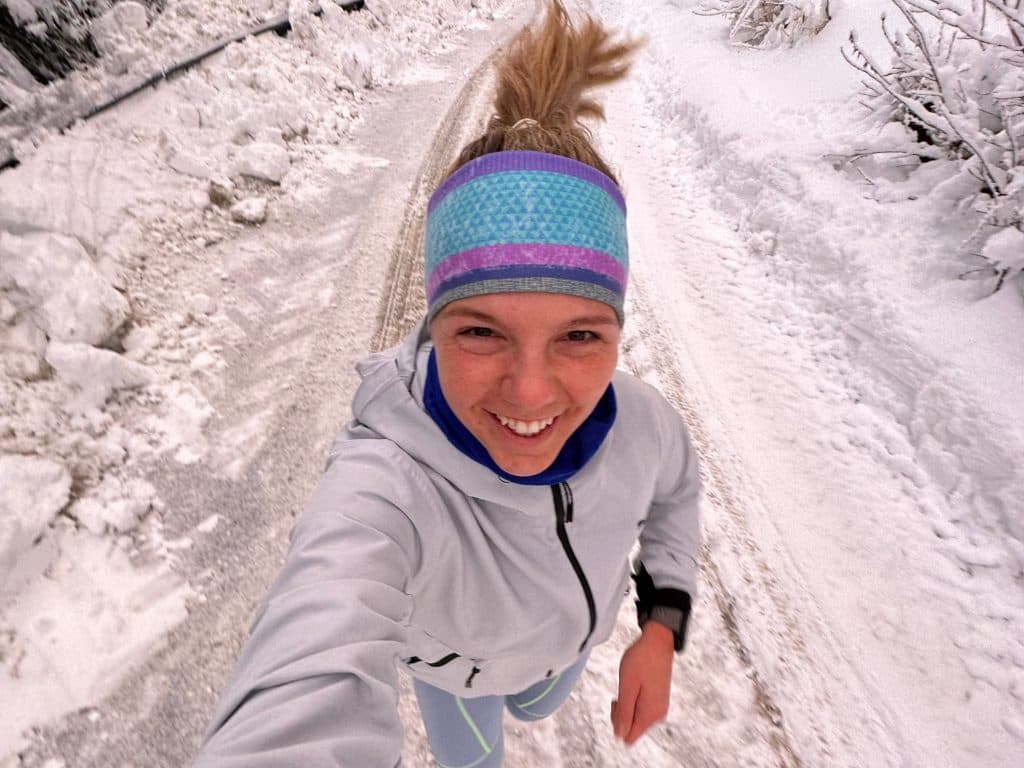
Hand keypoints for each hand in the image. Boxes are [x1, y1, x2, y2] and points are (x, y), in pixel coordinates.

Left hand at [610, 621, 673, 744]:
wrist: (658, 642)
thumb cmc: (642, 660)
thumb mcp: (627, 686)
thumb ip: (624, 712)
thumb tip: (620, 735)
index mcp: (650, 714)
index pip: (629, 737)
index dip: (617, 724)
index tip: (617, 703)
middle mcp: (658, 715)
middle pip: (632, 729)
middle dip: (621, 714)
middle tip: (620, 693)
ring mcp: (659, 707)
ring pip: (636, 719)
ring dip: (627, 706)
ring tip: (628, 686)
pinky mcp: (659, 699)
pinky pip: (641, 709)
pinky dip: (634, 700)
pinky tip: (634, 685)